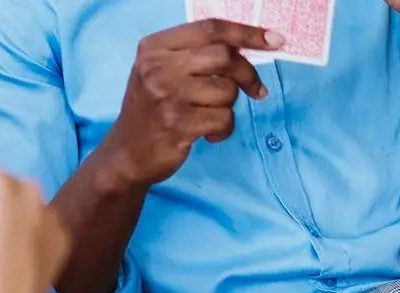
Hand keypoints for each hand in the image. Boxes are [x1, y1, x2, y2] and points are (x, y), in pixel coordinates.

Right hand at [104, 19, 283, 187]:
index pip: (211, 29)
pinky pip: (223, 119)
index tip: (275, 40)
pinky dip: (224, 129)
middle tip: (256, 89)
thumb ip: (193, 54)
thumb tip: (247, 44)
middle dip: (247, 74)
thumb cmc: (149, 113)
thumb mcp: (159, 73)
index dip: (248, 33)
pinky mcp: (178, 127)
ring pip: (227, 91)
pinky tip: (209, 135)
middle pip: (224, 56)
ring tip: (212, 117)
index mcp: (154, 49)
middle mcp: (158, 69)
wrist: (124, 157)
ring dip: (230, 107)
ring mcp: (167, 99)